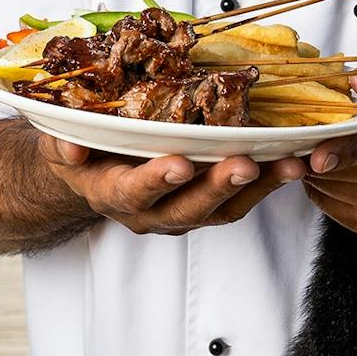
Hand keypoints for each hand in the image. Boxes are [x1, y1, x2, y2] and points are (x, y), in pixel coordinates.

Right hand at [38, 135, 305, 236]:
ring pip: (221, 209)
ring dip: (257, 189)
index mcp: (113, 193)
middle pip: (186, 207)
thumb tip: (71, 147)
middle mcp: (150, 212)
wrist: (92, 174)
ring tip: (288, 165)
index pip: (133, 192)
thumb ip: (65, 144)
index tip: (179, 164)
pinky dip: (268, 183)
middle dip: (216, 187)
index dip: (156, 181)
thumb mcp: (62, 143)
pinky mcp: (207, 207)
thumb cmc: (82, 151)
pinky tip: (294, 161)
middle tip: (243, 165)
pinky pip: (240, 201)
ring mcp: (181, 213)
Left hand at [301, 52, 356, 235]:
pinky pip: (322, 195)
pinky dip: (320, 177)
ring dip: (317, 158)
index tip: (319, 157)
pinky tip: (339, 164)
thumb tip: (356, 81)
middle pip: (342, 163)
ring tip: (336, 142)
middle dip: (318, 143)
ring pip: (325, 180)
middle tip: (314, 124)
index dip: (347, 151)